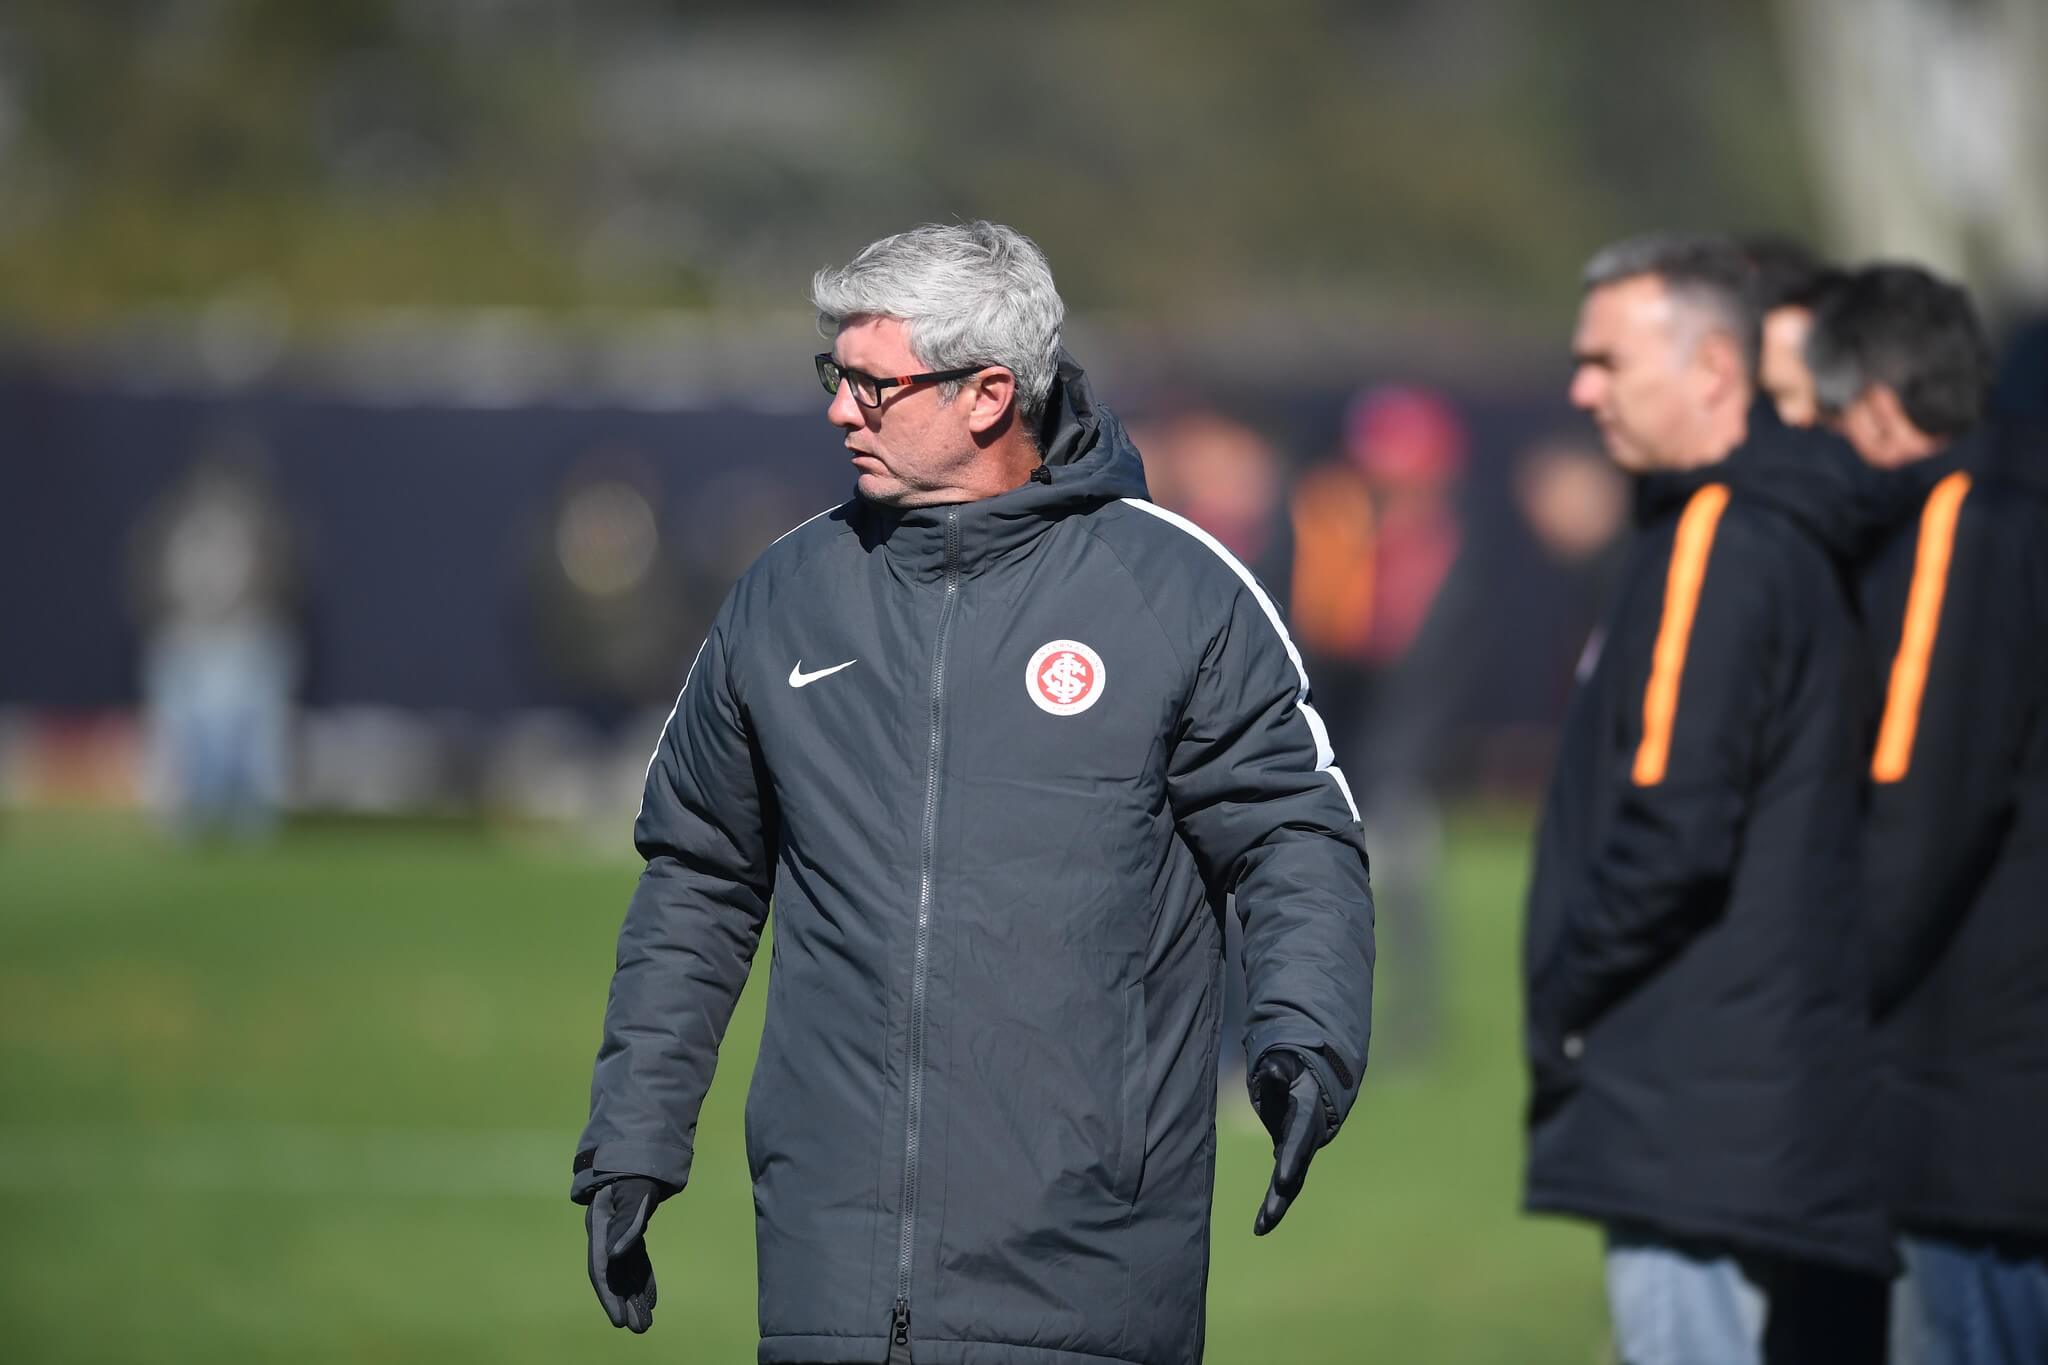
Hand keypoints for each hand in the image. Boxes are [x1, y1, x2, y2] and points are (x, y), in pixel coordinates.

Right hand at [585, 1176, 663, 1331]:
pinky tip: (650, 1299)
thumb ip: (625, 1222)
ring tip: (645, 1323)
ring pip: (625, 1273)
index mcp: (600, 1228)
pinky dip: (643, 1280)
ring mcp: (617, 1234)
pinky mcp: (630, 1232)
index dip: (609, 1296)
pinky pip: (636, 1262)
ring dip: (634, 1297)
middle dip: (624, 1304)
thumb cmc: (634, 1171)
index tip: (618, 1320)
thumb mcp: (633, 1193)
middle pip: (614, 1277)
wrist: (638, 1151)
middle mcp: (606, 1236)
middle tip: (639, 1329)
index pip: (602, 1269)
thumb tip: (617, 1255)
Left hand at [1249, 1048, 1329, 1235]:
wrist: (1315, 1089)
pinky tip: (1260, 1226)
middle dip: (1283, 1194)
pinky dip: (1273, 1206)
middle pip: (1296, 1172)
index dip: (1291, 1160)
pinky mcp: (1292, 1164)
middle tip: (1270, 1214)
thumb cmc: (1295, 1076)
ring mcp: (1300, 1155)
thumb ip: (1277, 1074)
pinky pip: (1284, 1188)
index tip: (1281, 1180)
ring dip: (1276, 1207)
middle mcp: (1306, 1143)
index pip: (1297, 1143)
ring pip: (1291, 1186)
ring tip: (1260, 1228)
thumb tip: (1272, 1071)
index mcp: (1305, 1120)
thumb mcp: (1286, 1068)